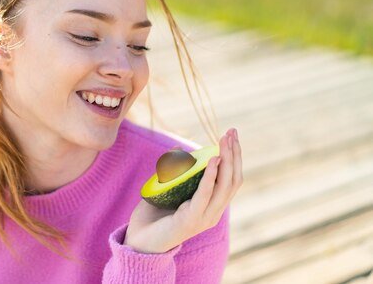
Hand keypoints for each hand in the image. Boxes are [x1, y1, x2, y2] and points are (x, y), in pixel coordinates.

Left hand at [124, 128, 242, 252]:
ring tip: (224, 141)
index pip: (232, 179)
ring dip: (226, 160)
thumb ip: (175, 172)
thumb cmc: (153, 215)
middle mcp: (213, 212)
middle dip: (234, 154)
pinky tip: (213, 160)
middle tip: (231, 132)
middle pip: (233, 180)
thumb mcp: (168, 188)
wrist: (139, 240)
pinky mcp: (191, 220)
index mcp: (212, 206)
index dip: (235, 156)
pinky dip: (210, 176)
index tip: (232, 134)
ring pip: (224, 186)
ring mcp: (205, 218)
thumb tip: (179, 149)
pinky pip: (205, 195)